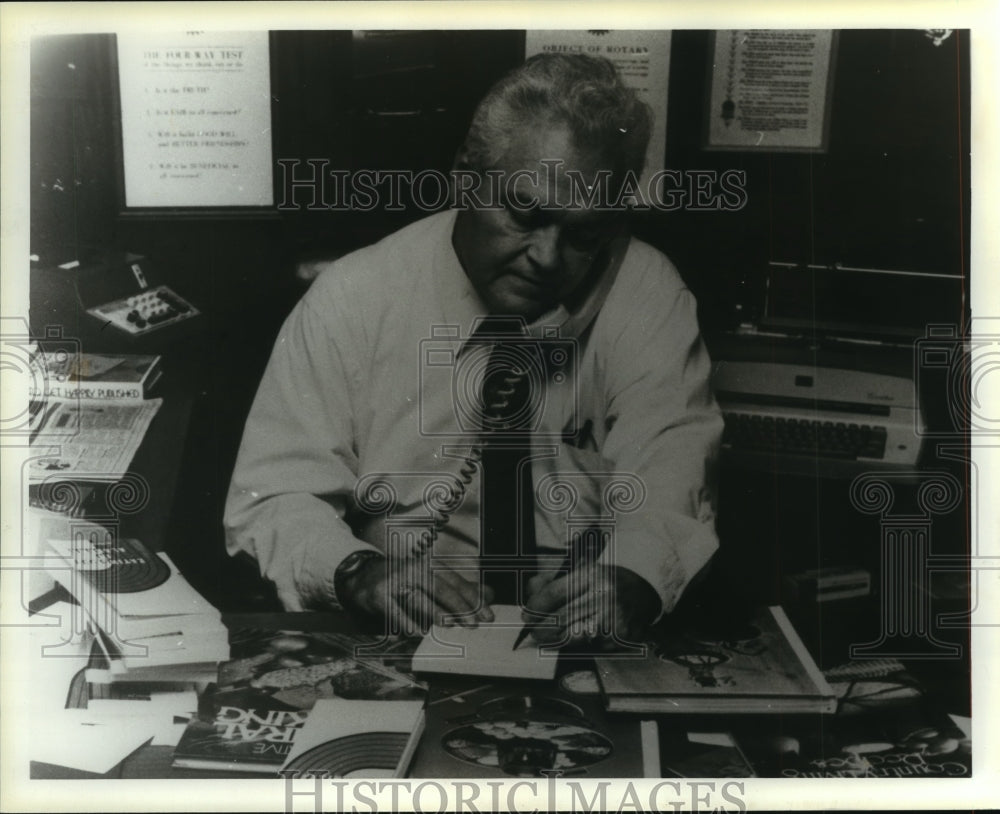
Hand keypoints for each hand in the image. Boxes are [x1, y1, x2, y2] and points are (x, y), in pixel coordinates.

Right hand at [340, 556, 494, 636]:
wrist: (365, 574)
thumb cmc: (406, 578)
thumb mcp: (432, 577)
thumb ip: (461, 587)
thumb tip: (489, 594)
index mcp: (430, 564)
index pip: (456, 581)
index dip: (474, 598)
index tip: (488, 615)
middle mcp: (415, 569)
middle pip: (441, 588)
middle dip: (460, 607)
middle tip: (474, 624)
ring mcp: (397, 581)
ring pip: (419, 598)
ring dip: (435, 612)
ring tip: (450, 625)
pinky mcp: (380, 595)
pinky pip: (395, 610)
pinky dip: (407, 621)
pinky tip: (418, 632)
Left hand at [522, 564, 660, 648]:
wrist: (641, 589)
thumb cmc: (603, 582)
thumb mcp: (579, 571)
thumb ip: (551, 581)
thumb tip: (530, 593)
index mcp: (591, 575)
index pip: (554, 594)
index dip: (536, 607)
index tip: (527, 615)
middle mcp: (604, 596)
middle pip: (561, 619)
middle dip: (541, 628)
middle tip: (534, 631)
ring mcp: (614, 619)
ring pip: (573, 637)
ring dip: (556, 640)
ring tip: (550, 636)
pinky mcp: (620, 637)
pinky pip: (590, 646)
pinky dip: (580, 645)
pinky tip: (579, 636)